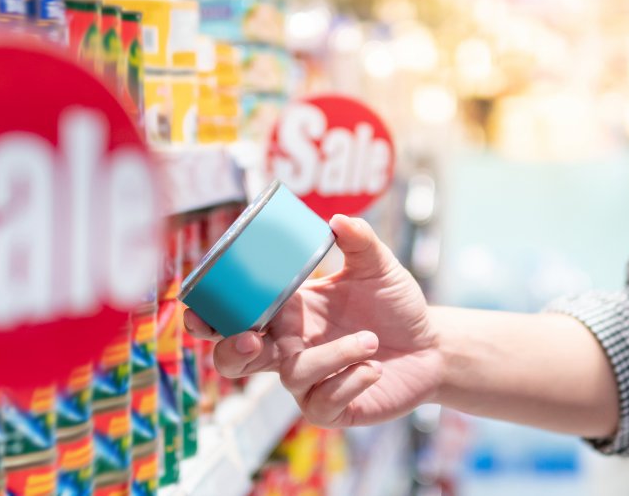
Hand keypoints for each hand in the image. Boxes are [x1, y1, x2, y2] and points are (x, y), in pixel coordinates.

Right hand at [184, 215, 442, 427]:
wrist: (432, 344)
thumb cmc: (394, 305)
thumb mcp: (378, 267)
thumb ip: (358, 242)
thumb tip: (338, 220)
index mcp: (286, 311)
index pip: (233, 315)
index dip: (207, 316)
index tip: (196, 309)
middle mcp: (288, 347)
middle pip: (234, 359)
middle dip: (232, 351)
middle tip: (254, 339)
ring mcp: (307, 380)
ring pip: (291, 375)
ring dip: (331, 356)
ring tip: (371, 341)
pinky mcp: (331, 408)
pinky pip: (321, 403)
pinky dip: (347, 383)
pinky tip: (373, 369)